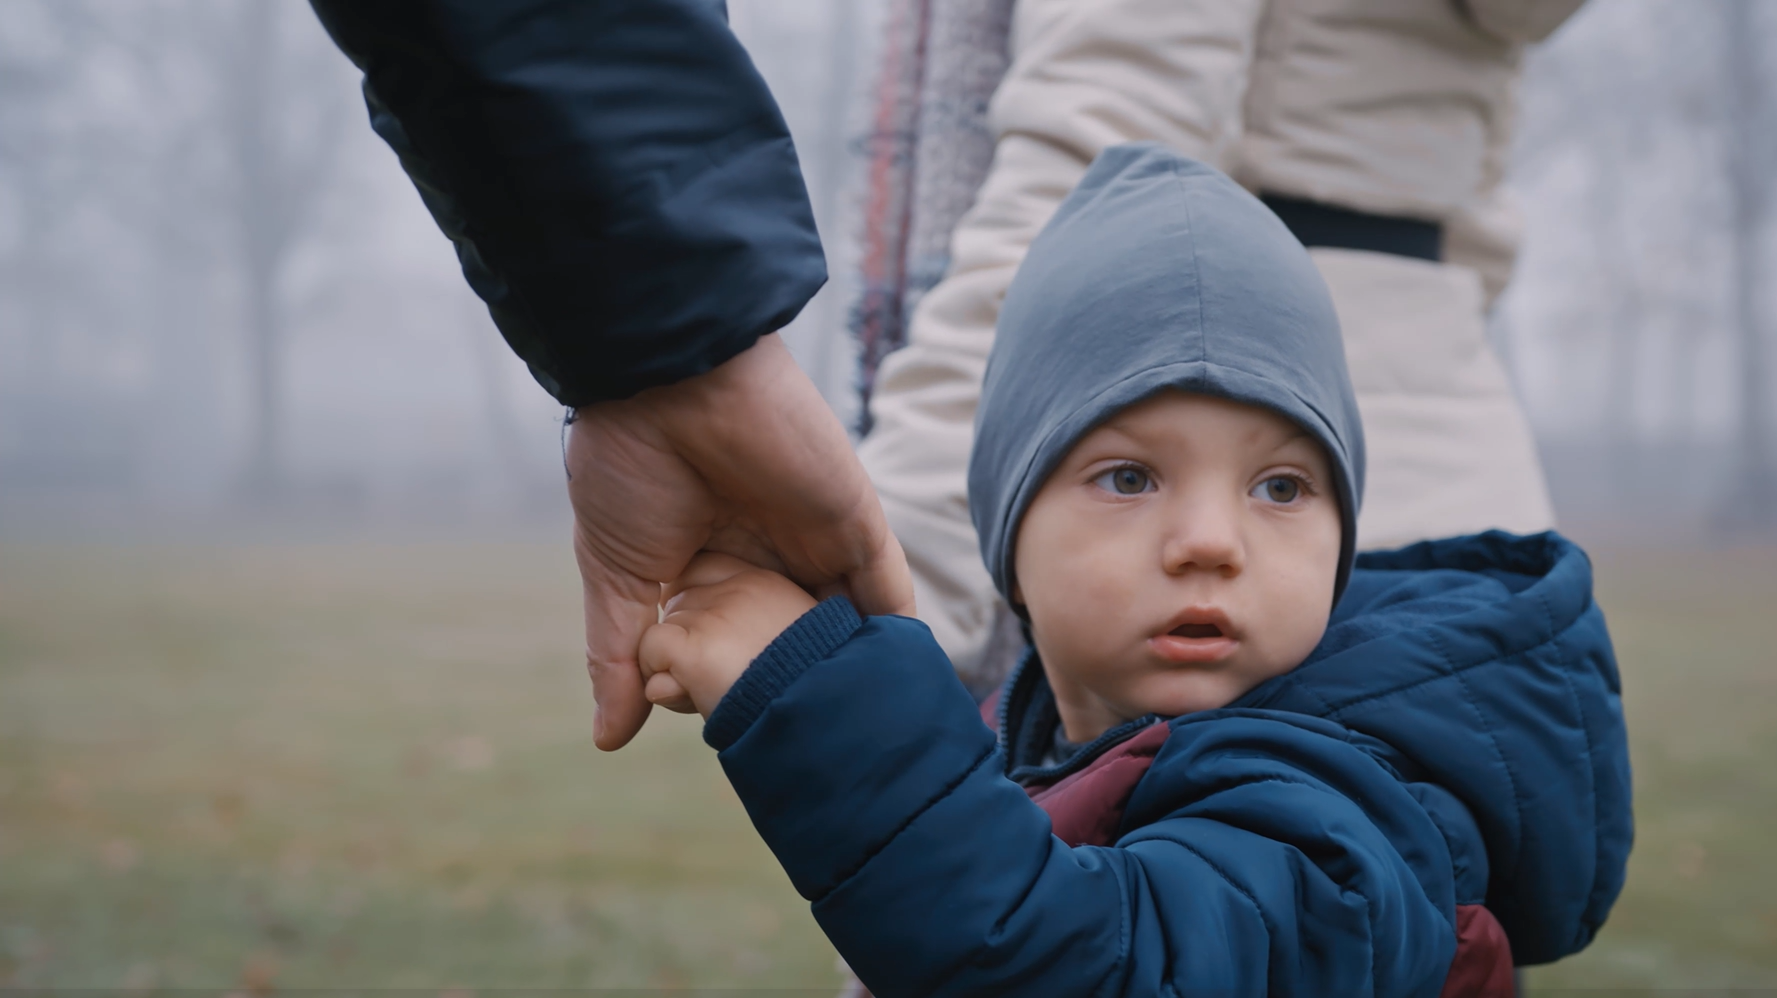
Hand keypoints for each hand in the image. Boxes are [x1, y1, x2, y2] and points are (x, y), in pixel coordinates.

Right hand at [568, 334, 914, 749]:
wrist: (670, 380)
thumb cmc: (629, 465)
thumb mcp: (617, 574)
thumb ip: (618, 655)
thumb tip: (608, 739)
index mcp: (706, 567)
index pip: (727, 645)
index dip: (721, 688)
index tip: (709, 722)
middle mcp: (765, 558)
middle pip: (788, 643)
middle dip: (790, 690)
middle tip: (791, 745)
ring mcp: (815, 542)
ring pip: (842, 626)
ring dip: (848, 674)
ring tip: (859, 736)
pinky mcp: (856, 524)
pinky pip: (889, 591)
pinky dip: (896, 639)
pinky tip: (897, 691)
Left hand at [638, 553, 817, 716]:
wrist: (824, 715)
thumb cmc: (814, 688)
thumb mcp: (794, 642)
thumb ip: (753, 630)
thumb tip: (718, 646)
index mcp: (765, 581)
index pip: (704, 574)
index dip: (703, 614)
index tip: (727, 650)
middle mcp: (737, 587)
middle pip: (680, 604)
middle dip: (688, 644)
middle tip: (725, 679)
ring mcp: (714, 614)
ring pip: (663, 631)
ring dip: (676, 670)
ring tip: (716, 694)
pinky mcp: (694, 648)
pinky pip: (650, 650)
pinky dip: (661, 679)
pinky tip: (692, 697)